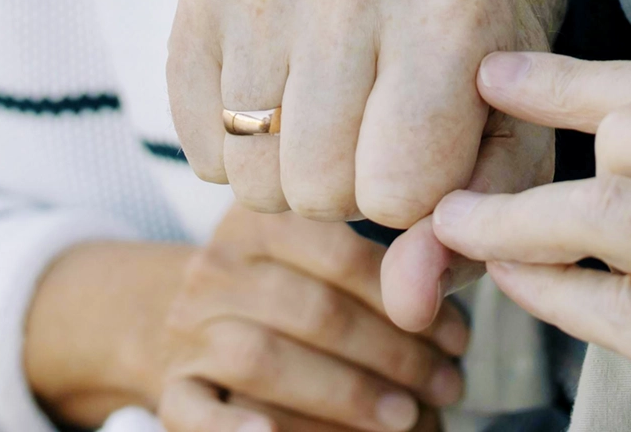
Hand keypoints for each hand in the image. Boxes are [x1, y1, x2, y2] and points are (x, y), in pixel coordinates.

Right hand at [159, 212, 468, 431]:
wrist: (179, 318)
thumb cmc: (286, 287)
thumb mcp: (321, 255)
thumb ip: (385, 263)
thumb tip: (452, 288)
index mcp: (260, 219)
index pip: (341, 252)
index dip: (408, 299)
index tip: (458, 338)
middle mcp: (217, 267)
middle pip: (313, 310)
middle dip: (393, 353)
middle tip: (448, 384)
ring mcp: (189, 330)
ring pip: (263, 357)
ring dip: (345, 392)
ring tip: (406, 415)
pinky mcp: (172, 388)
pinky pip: (194, 410)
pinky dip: (232, 428)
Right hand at [167, 0, 566, 328]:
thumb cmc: (480, 65)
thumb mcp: (512, 145)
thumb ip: (470, 232)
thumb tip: (408, 305)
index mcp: (449, 14)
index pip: (400, 192)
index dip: (417, 199)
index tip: (432, 150)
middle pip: (317, 187)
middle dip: (352, 190)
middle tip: (378, 134)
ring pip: (251, 175)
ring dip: (293, 177)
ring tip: (334, 122)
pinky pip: (199, 142)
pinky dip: (238, 150)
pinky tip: (284, 103)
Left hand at [428, 16, 630, 431]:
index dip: (581, 77)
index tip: (514, 73)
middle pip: (629, 132)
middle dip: (547, 137)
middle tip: (479, 141)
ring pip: (602, 211)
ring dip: (513, 213)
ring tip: (452, 216)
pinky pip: (618, 312)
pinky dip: (553, 292)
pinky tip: (514, 281)